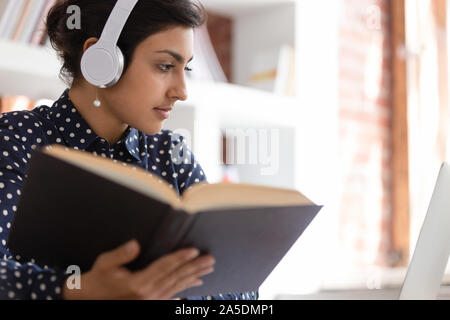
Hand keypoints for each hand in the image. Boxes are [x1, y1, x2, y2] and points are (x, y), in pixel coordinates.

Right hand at [62, 239, 214, 299]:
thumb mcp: (105, 263)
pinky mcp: (149, 305)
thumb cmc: (97, 280)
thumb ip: (121, 254)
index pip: (165, 267)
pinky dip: (183, 292)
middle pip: (176, 278)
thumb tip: (136, 244)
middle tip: (210, 260)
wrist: (87, 300)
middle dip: (194, 268)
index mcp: (138, 283)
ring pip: (176, 288)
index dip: (180, 258)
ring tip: (207, 270)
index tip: (194, 251)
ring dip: (193, 278)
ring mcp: (150, 302)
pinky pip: (170, 299)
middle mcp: (148, 295)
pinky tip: (194, 288)